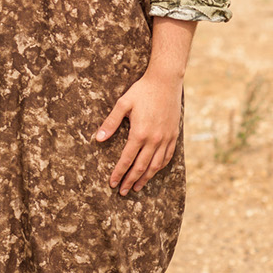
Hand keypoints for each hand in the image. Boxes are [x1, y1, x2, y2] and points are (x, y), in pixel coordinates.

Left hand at [96, 71, 181, 195]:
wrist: (166, 81)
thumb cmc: (142, 91)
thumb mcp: (123, 104)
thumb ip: (111, 123)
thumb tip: (98, 139)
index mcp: (139, 133)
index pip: (127, 159)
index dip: (119, 173)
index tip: (112, 183)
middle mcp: (154, 139)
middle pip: (141, 167)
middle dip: (130, 180)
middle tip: (122, 192)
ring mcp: (166, 138)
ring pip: (156, 165)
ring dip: (146, 178)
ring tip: (137, 187)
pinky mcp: (174, 135)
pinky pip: (168, 156)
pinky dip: (160, 167)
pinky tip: (154, 171)